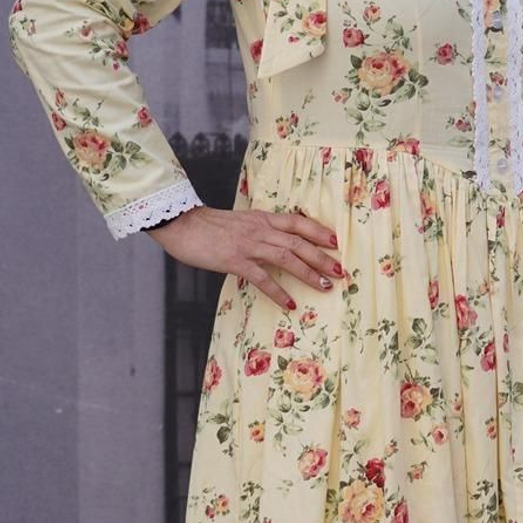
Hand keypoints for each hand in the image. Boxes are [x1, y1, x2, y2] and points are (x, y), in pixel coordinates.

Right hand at [151, 204, 342, 311]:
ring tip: (325, 286)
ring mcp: (248, 245)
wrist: (182, 224)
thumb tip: (277, 241)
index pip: (297, 222)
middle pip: (298, 242)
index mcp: (262, 218)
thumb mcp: (241, 222)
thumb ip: (260, 230)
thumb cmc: (210, 226)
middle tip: (340, 272)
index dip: (318, 231)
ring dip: (309, 273)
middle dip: (322, 257)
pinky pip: (261, 278)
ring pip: (286, 257)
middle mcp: (260, 230)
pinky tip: (290, 303)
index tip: (336, 242)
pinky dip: (278, 291)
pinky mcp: (234, 260)